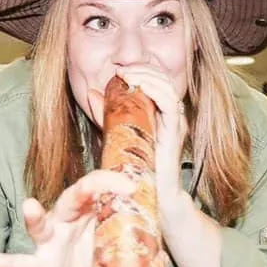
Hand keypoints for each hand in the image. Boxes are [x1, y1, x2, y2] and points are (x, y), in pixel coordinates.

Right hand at [0, 170, 134, 266]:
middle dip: (87, 189)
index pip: (97, 190)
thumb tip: (162, 226)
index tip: (134, 185)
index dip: (112, 183)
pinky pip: (22, 264)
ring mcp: (49, 243)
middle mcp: (64, 222)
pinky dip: (7, 262)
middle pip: (72, 198)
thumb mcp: (112, 242)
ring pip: (40, 226)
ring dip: (34, 216)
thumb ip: (130, 230)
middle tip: (98, 184)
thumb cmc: (94, 257)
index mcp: (84, 213)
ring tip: (29, 206)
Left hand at [87, 66, 186, 200]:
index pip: (157, 82)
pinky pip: (170, 104)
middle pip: (164, 80)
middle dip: (143, 69)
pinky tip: (139, 87)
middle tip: (123, 70)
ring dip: (147, 76)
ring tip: (128, 75)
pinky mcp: (175, 133)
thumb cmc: (136, 169)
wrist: (152, 197)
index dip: (141, 71)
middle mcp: (171, 117)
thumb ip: (105, 114)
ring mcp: (175, 124)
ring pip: (168, 88)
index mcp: (161, 114)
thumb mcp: (116, 133)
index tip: (120, 70)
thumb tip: (91, 92)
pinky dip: (155, 91)